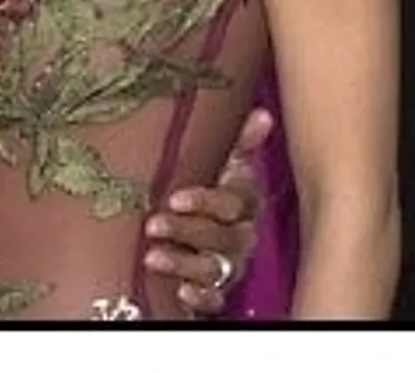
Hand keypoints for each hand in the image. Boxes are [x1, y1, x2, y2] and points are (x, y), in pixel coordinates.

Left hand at [143, 107, 273, 316]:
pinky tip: (180, 291)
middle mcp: (242, 236)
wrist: (202, 228)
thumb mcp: (222, 162)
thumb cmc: (211, 188)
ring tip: (152, 257)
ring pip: (216, 269)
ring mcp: (231, 265)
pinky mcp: (218, 292)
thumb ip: (239, 141)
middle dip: (187, 231)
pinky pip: (215, 300)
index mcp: (242, 203)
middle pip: (223, 237)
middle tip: (153, 225)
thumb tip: (263, 115)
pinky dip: (199, 297)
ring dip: (184, 263)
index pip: (234, 202)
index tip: (175, 198)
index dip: (206, 202)